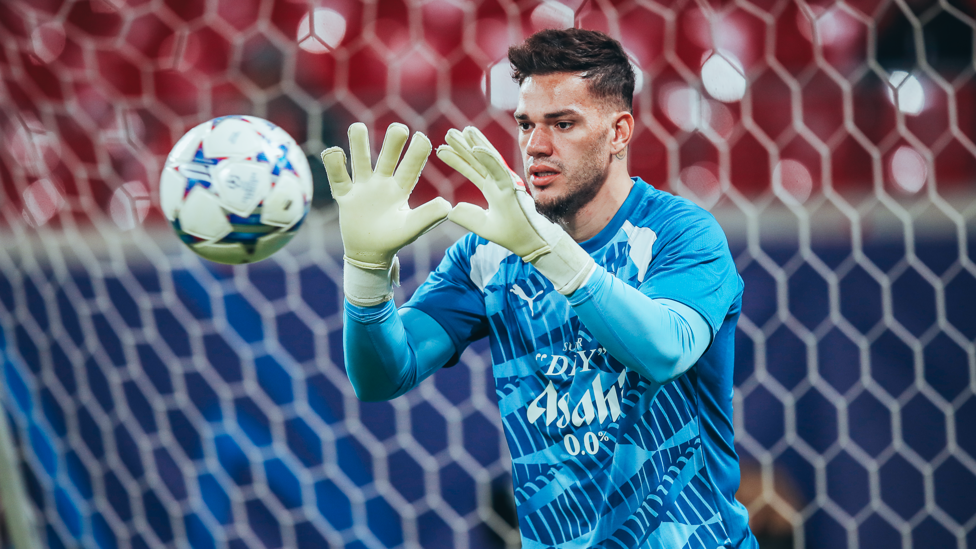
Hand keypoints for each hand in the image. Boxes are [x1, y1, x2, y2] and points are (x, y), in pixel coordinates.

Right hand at [322, 122, 449, 304]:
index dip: (417, 153)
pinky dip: (334, 165)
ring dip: (359, 144)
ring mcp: (363, 187)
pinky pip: (338, 178)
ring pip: (360, 161)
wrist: (370, 253)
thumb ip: (428, 217)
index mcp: (401, 189)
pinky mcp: (345, 196)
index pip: (411, 168)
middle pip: (387, 157)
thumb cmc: (394, 239)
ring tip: (358, 126)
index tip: (422, 137)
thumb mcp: (412, 229)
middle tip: (399, 129)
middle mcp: (382, 183)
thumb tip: (448, 205)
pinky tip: (333, 152)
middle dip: (392, 142)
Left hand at [436, 127, 594, 294]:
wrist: (533, 243)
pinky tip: (476, 148)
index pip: (473, 170)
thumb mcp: (483, 226)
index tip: (442, 149)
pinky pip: (499, 170)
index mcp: (493, 190)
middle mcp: (499, 183)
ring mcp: (507, 183)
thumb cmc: (513, 235)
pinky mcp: (513, 188)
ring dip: (475, 144)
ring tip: (463, 130)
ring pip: (489, 159)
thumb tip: (451, 208)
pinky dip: (488, 158)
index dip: (458, 160)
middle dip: (464, 146)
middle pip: (478, 160)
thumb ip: (467, 216)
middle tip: (449, 133)